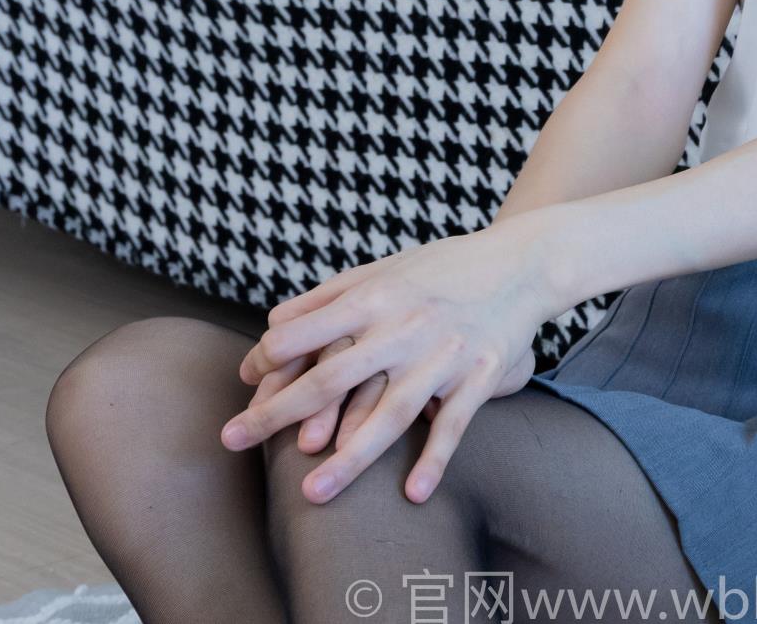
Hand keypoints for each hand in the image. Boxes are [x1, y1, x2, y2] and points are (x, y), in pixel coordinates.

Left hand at [220, 222, 550, 504]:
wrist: (522, 262)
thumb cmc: (444, 266)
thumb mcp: (384, 268)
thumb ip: (328, 295)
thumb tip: (273, 324)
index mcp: (376, 295)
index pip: (306, 330)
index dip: (269, 358)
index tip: (247, 382)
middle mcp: (404, 325)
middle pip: (333, 377)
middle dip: (278, 412)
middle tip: (233, 441)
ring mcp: (443, 353)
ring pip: (390, 413)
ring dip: (350, 457)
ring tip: (313, 493)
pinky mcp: (479, 374)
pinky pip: (453, 424)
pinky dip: (434, 459)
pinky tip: (413, 493)